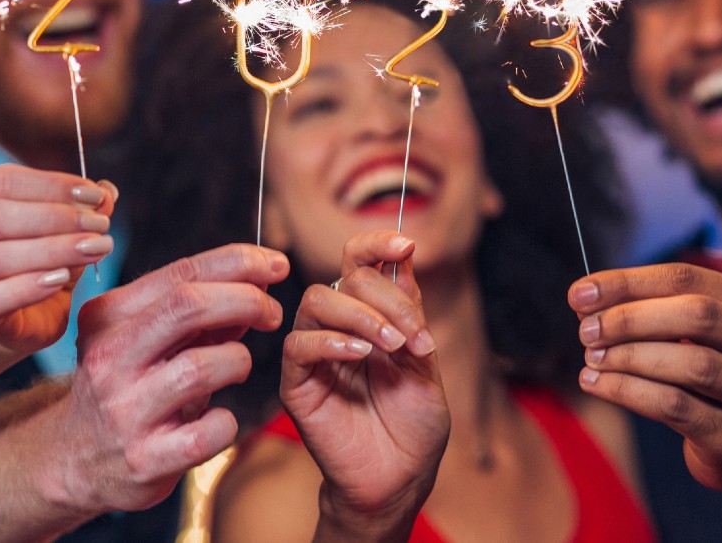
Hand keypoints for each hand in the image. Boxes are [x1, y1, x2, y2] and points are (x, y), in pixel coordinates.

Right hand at [0, 164, 115, 353]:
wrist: (15, 314)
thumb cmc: (36, 257)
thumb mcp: (60, 226)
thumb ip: (80, 206)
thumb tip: (107, 191)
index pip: (1, 181)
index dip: (51, 184)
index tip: (95, 194)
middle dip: (54, 217)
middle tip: (99, 224)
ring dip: (53, 250)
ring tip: (94, 248)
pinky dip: (32, 286)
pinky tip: (63, 279)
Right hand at [36, 243, 288, 515]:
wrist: (73, 460)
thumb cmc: (123, 388)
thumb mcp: (144, 340)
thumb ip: (196, 312)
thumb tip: (258, 281)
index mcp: (108, 317)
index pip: (181, 274)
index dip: (238, 263)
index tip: (275, 264)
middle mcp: (109, 358)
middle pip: (189, 306)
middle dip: (246, 300)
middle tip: (272, 314)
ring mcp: (125, 410)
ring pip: (203, 366)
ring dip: (237, 360)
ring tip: (235, 368)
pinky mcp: (145, 459)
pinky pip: (212, 429)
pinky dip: (227, 422)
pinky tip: (216, 421)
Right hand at [283, 231, 447, 538]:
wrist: (401, 479)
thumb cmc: (414, 426)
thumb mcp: (424, 361)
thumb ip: (410, 311)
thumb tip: (403, 253)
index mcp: (369, 314)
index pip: (358, 261)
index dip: (376, 244)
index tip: (406, 244)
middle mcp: (338, 326)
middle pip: (342, 277)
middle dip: (385, 299)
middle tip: (413, 337)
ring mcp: (315, 353)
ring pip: (316, 301)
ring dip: (360, 316)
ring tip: (392, 348)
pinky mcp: (296, 382)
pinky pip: (298, 345)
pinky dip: (331, 341)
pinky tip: (361, 356)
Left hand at [568, 263, 721, 490]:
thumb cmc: (720, 375)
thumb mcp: (706, 334)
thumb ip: (658, 309)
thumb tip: (588, 299)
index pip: (687, 278)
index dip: (628, 282)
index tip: (580, 292)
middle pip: (697, 314)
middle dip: (630, 318)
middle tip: (587, 329)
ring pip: (691, 363)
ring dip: (628, 356)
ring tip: (591, 357)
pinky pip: (676, 406)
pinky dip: (628, 391)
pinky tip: (597, 383)